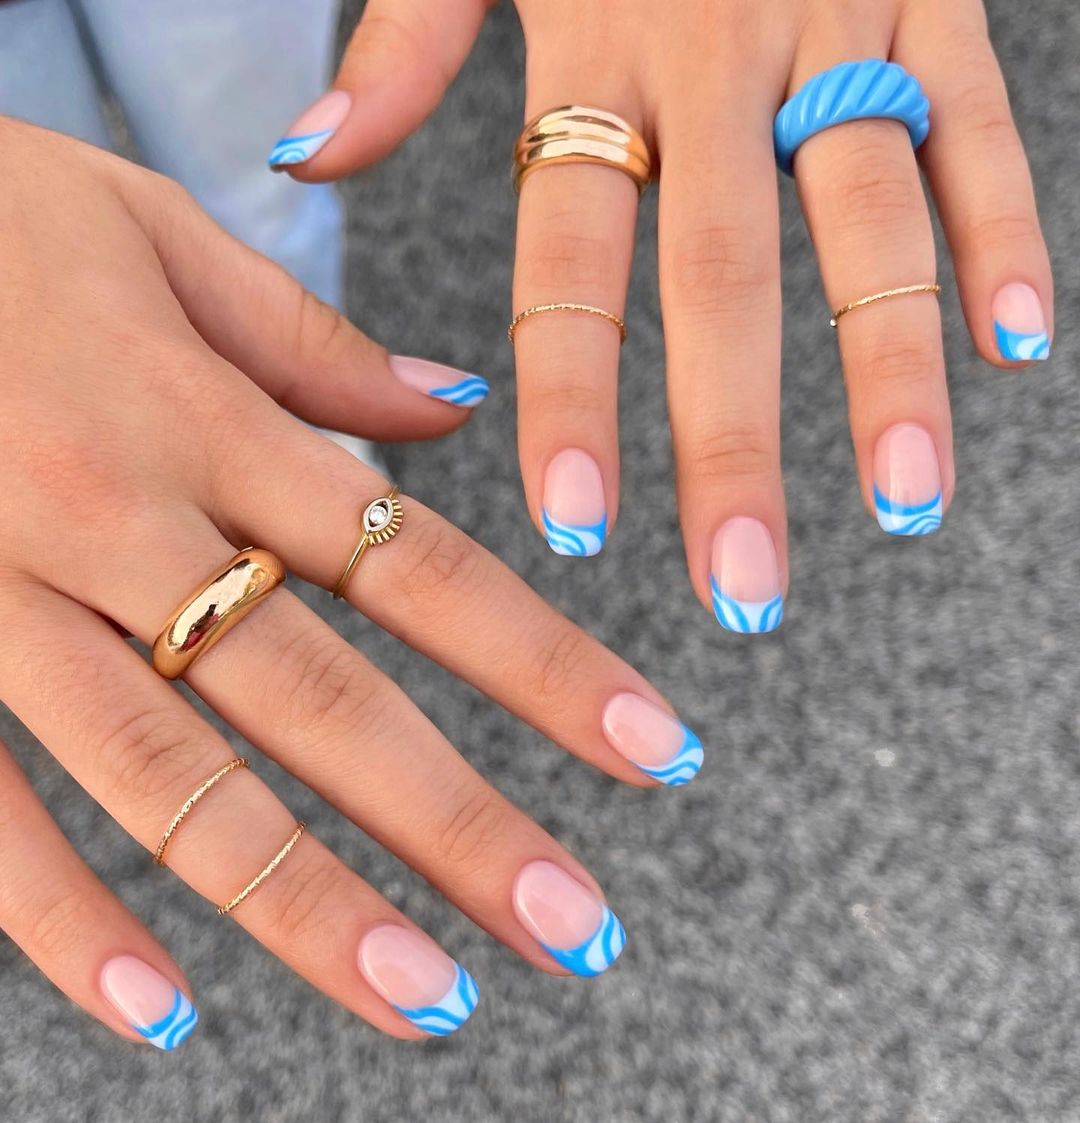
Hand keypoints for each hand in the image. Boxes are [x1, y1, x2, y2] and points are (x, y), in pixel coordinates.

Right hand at [0, 118, 700, 1045]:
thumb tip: (455, 412)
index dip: (550, 668)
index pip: (421, 569)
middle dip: (459, 828)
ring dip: (307, 905)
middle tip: (577, 929)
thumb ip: (312, 345)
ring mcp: (2, 598)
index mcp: (206, 420)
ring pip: (173, 780)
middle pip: (322, 703)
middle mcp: (122, 522)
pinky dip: (61, 917)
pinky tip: (162, 1010)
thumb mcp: (160, 236)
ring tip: (429, 999)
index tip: (653, 751)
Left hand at [273, 0, 1051, 629]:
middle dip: (736, 442)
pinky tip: (1015, 347)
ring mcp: (841, 24)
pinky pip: (980, 117)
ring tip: (906, 505)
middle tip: (742, 588)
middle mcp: (719, 58)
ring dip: (889, 367)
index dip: (572, 399)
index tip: (576, 528)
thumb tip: (302, 156)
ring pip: (872, 217)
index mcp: (597, 50)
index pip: (573, 260)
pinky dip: (1003, 226)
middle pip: (724, 280)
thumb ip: (404, 44)